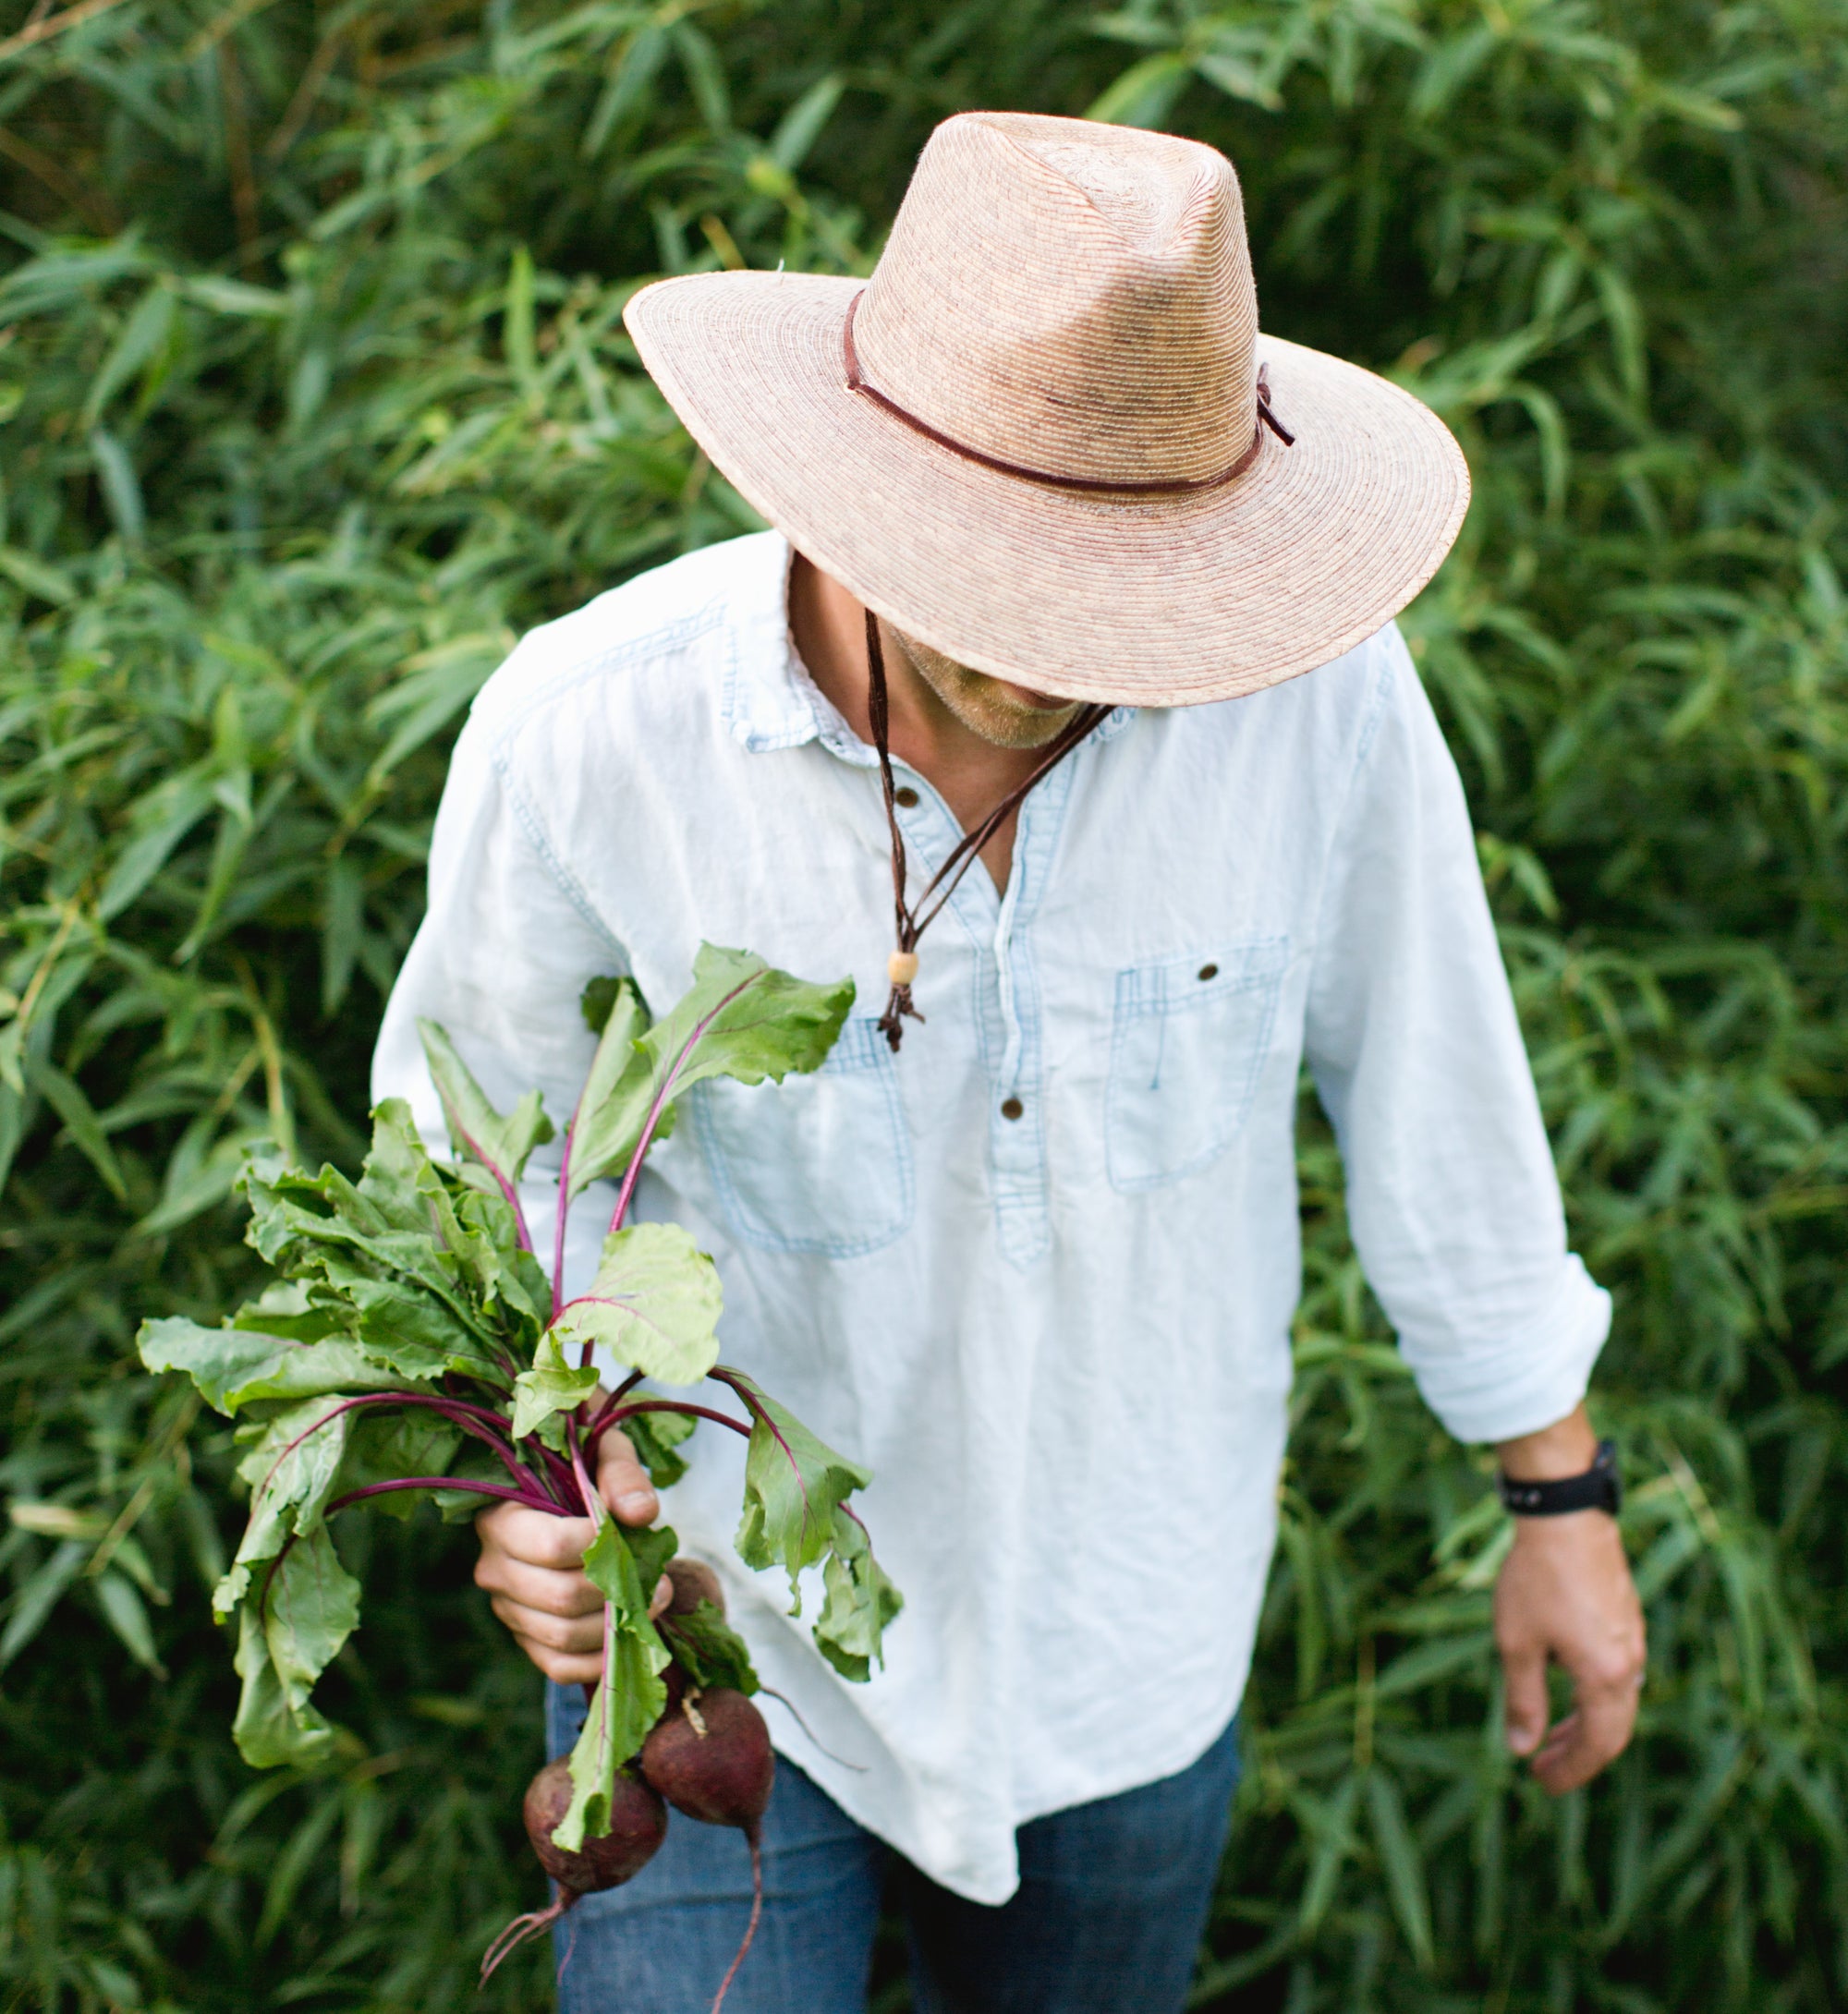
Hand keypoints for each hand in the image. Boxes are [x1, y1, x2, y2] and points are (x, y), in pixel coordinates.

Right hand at [474, 1415, 667, 1683]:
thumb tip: (641, 1513)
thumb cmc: (586, 1473)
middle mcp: (494, 1568)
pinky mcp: (527, 1638)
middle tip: (659, 1579)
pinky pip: (559, 1666)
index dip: (595, 1544)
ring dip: (616, 1625)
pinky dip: (598, 1660)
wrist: (570, 1502)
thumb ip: (622, 1475)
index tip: (628, 1532)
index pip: (548, 1546)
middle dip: (617, 1591)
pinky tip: (628, 1636)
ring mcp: (508, 1609)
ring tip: (652, 1601)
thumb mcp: (603, 1455)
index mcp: (501, 1518)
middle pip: (559, 1597)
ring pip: (562, 1635)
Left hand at [1493, 1406, 1645, 1792]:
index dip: (1570, 1770)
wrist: (1565, 1516)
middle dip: (1577, 1754)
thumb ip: (1523, 1699)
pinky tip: (1564, 1687)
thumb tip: (1522, 1749)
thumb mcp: (1517, 1643)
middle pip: (1612, 1729)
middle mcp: (1629, 1663)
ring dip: (1583, 1724)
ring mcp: (1632, 1639)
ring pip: (1615, 1701)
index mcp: (1606, 1676)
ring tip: (1547, 1735)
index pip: (1597, 1745)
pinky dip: (1592, 1695)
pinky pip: (1616, 1673)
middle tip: (1543, 1770)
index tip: (1542, 1784)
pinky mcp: (1626, 1618)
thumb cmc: (1536, 1579)